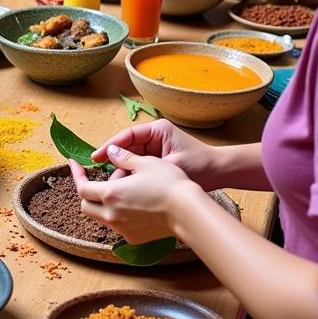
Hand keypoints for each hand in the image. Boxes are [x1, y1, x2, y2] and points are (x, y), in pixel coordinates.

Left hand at [70, 150, 189, 243]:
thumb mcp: (145, 163)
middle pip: (86, 205)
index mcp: (111, 194)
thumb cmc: (169, 184)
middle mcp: (112, 214)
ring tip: (118, 189)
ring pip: (100, 217)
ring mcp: (122, 228)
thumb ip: (123, 157)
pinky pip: (117, 226)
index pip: (82, 188)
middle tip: (94, 178)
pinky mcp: (134, 238)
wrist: (188, 212)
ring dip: (101, 203)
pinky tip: (130, 203)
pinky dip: (117, 214)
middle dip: (86, 191)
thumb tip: (110, 152)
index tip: (75, 164)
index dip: (76, 175)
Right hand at [91, 119, 223, 188]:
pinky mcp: (158, 163)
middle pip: (127, 148)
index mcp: (157, 130)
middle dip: (116, 162)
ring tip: (115, 186)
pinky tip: (126, 189)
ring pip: (132, 160)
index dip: (110, 146)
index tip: (96, 157)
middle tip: (102, 176)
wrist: (221, 174)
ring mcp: (156, 150)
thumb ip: (140, 162)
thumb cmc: (201, 165)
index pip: (127, 136)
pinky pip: (140, 169)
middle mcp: (154, 137)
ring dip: (124, 172)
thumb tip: (114, 159)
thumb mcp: (169, 164)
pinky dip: (133, 178)